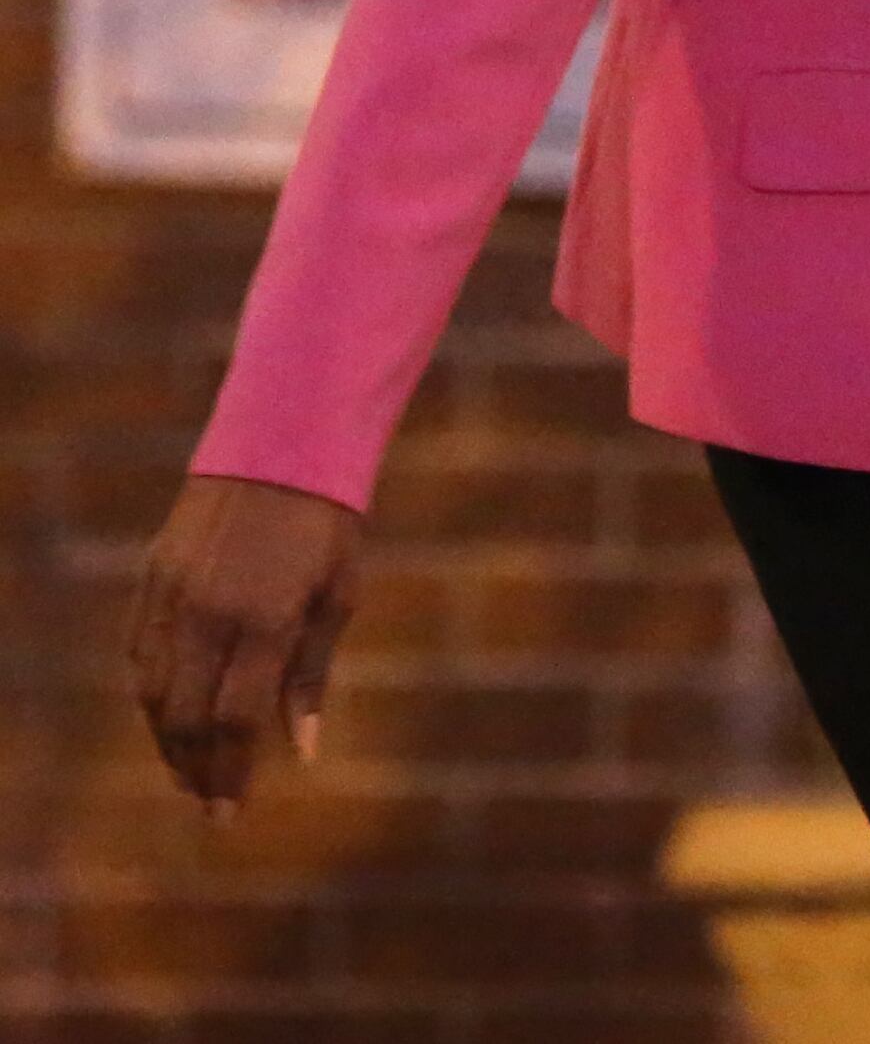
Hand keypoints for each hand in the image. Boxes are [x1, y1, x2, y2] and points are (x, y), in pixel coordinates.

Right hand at [130, 475, 360, 818]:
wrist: (280, 447)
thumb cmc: (327, 525)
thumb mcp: (340, 597)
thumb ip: (312, 676)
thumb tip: (302, 752)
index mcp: (265, 620)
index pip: (234, 721)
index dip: (229, 773)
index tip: (229, 813)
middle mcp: (209, 613)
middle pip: (183, 717)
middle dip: (193, 768)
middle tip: (206, 802)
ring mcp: (172, 595)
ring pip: (151, 691)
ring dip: (166, 738)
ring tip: (190, 769)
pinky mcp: (150, 579)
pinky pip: (138, 653)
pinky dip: (150, 694)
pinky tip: (169, 715)